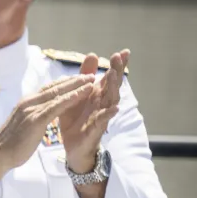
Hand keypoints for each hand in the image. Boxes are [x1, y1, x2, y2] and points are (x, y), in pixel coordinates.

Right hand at [0, 74, 95, 195]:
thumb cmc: (10, 145)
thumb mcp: (23, 126)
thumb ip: (32, 117)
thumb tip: (39, 115)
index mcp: (26, 103)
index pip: (48, 89)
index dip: (65, 83)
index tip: (79, 78)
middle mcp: (28, 102)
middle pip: (55, 87)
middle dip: (74, 80)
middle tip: (90, 74)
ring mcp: (32, 109)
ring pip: (58, 93)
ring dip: (77, 85)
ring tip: (92, 79)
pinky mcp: (36, 119)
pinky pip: (58, 105)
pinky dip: (72, 97)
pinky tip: (84, 93)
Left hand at [60, 50, 125, 173]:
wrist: (72, 146)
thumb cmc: (76, 119)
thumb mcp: (77, 95)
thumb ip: (84, 76)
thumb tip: (92, 54)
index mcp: (97, 94)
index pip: (109, 77)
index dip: (117, 65)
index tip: (123, 51)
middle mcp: (102, 103)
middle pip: (112, 85)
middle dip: (116, 71)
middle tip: (118, 56)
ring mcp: (101, 116)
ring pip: (110, 100)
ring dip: (113, 88)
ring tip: (115, 76)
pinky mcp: (95, 130)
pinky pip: (103, 121)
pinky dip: (109, 114)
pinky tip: (114, 107)